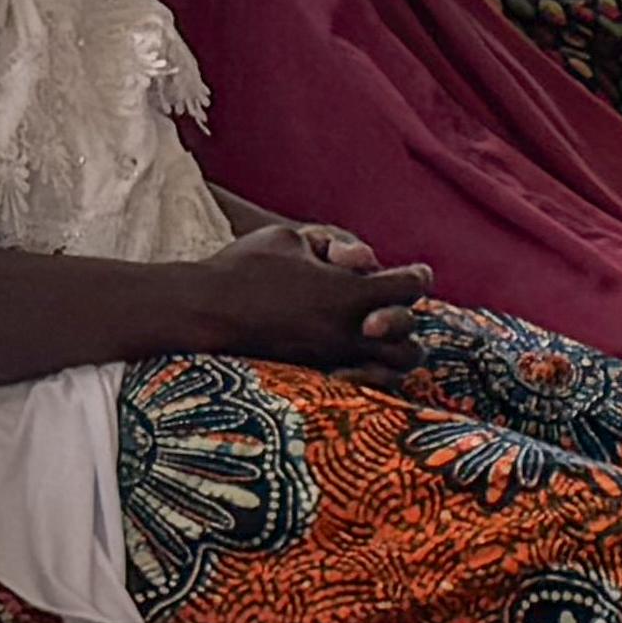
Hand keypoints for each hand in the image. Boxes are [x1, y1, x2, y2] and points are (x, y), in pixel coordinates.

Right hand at [192, 226, 434, 379]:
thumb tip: (360, 258)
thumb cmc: (244, 267)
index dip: (419, 276)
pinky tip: (360, 358)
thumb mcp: (291, 237)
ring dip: (396, 348)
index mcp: (349, 292)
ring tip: (380, 335)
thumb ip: (332, 241)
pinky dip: (374, 374)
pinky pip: (366, 385)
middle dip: (406, 315)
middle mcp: (349, 330)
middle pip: (410, 330)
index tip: (417, 273)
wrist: (202, 311)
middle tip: (388, 306)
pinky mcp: (314, 375)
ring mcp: (333, 357)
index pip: (411, 286)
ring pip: (396, 366)